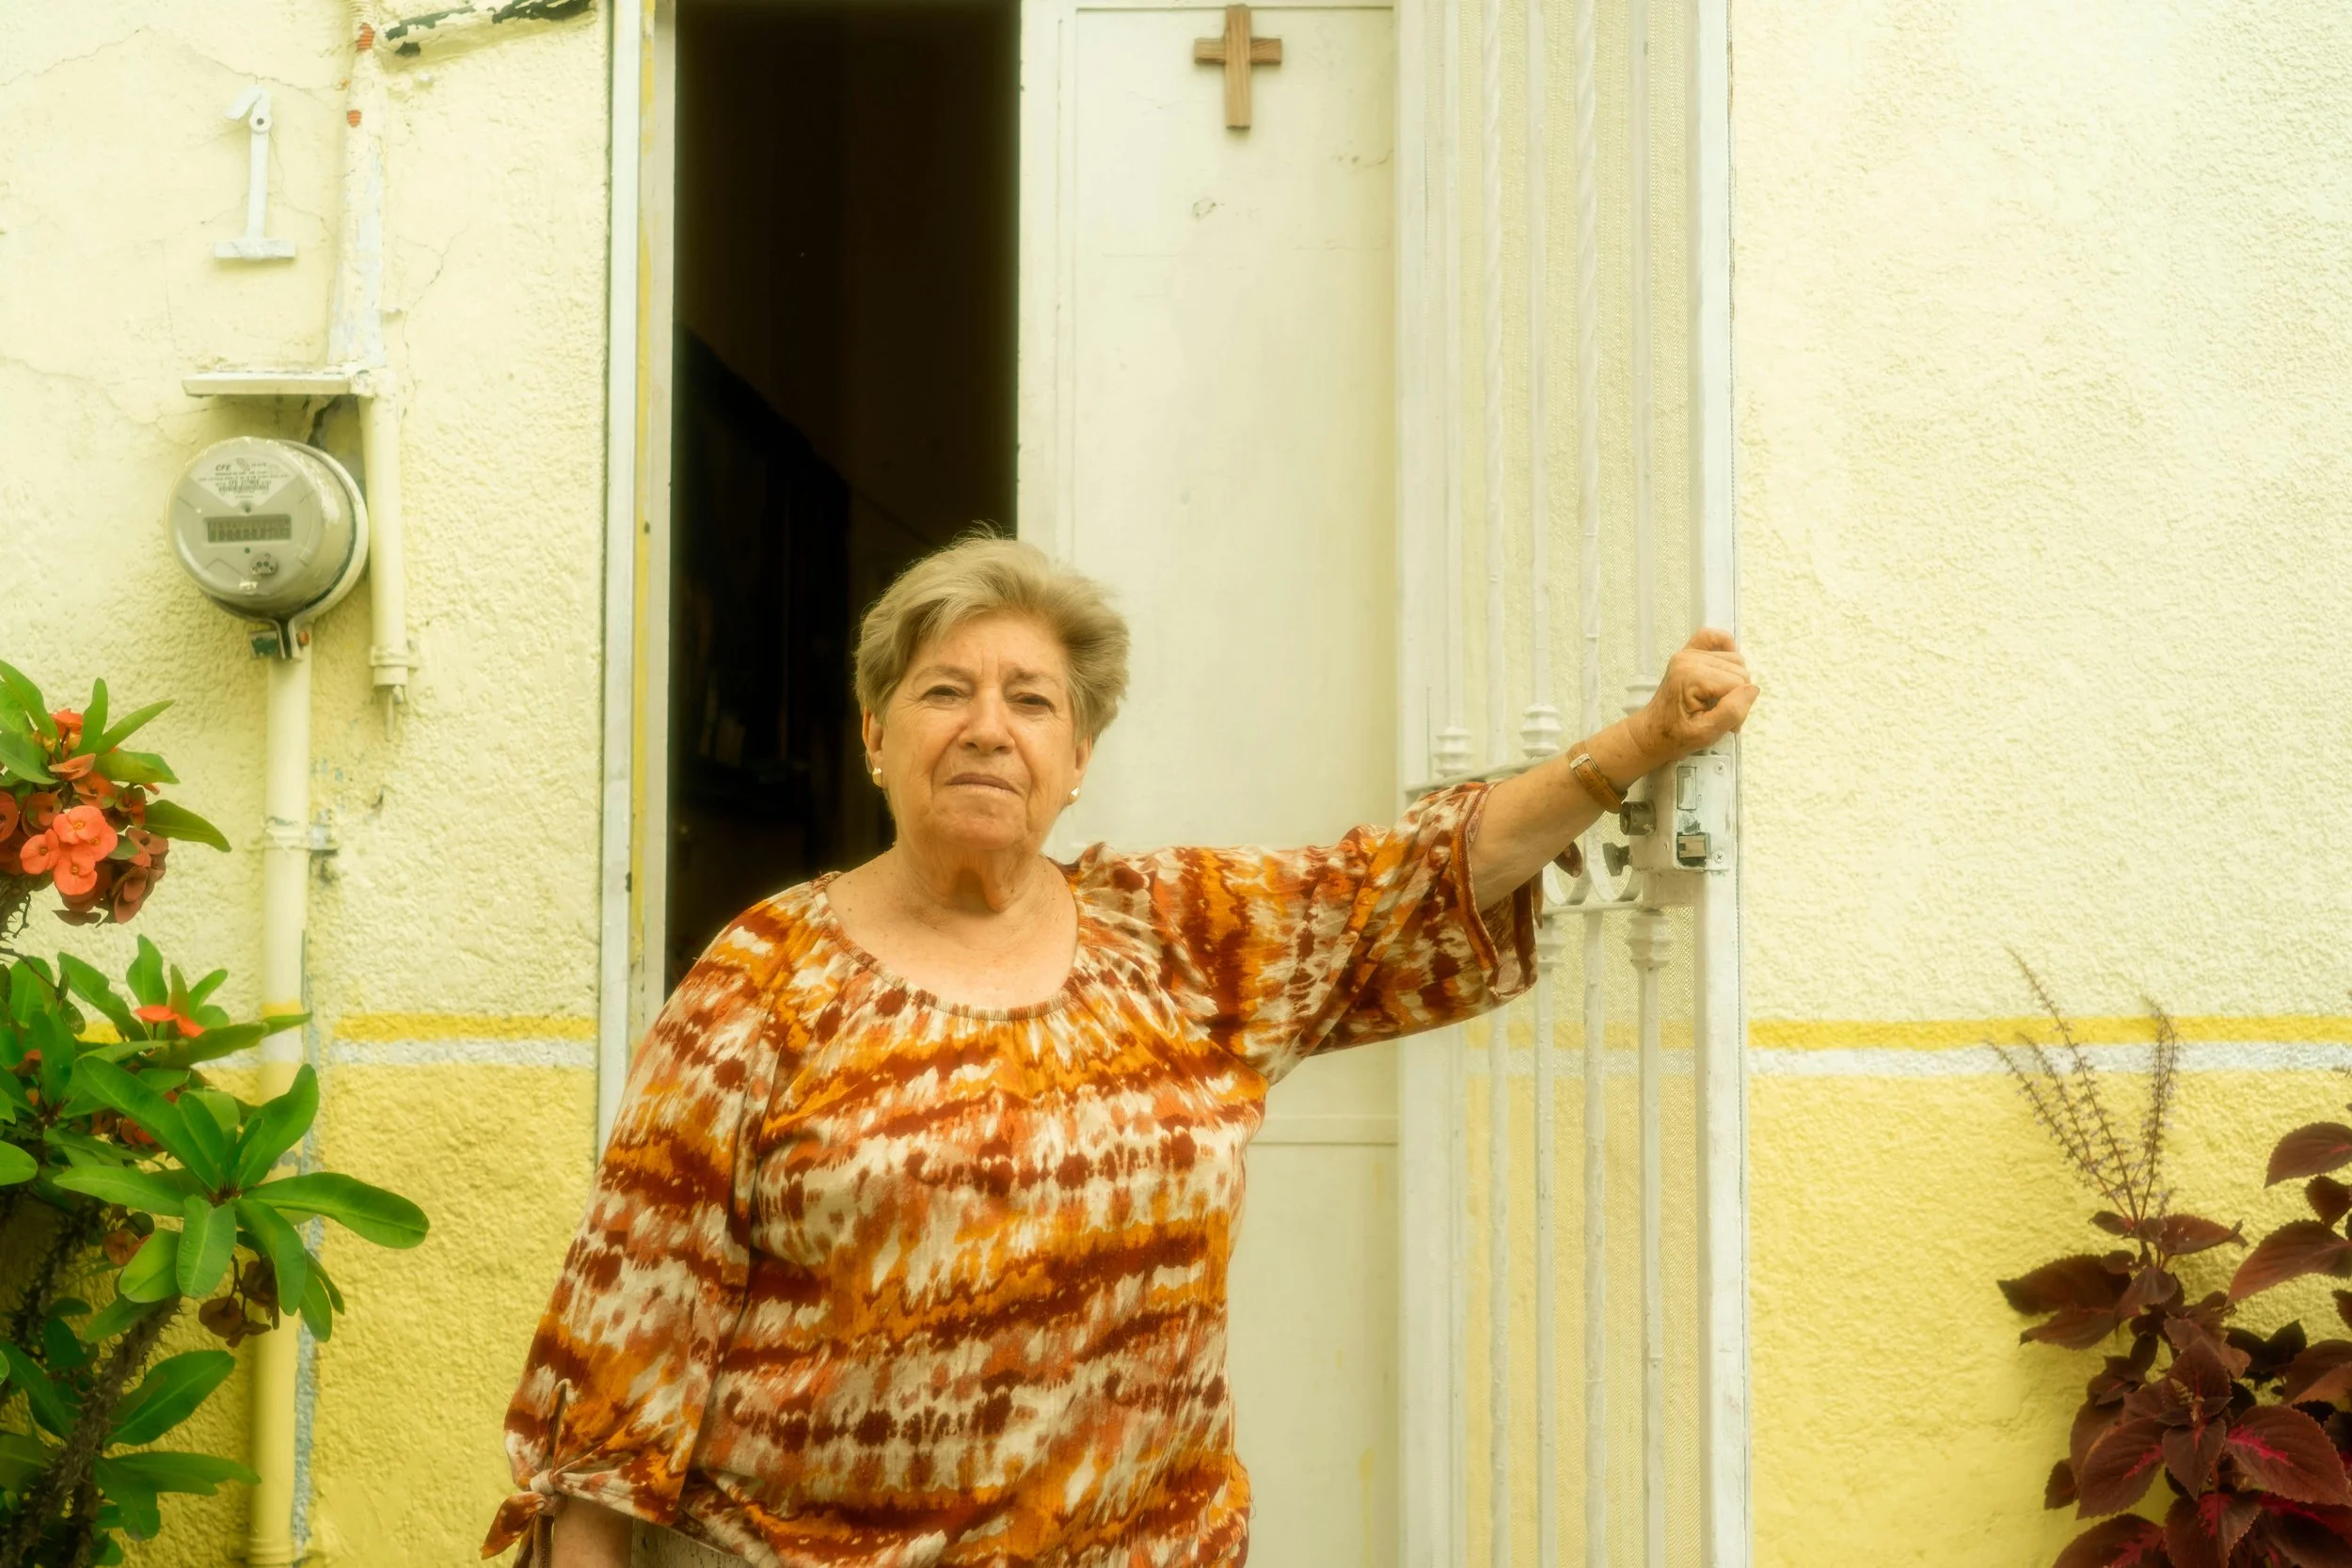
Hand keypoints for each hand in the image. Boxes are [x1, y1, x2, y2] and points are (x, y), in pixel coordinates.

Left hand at [1629, 629, 1757, 767]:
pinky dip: (1726, 648)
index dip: (1738, 708)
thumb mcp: (1707, 734)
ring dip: (1734, 682)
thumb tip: (1753, 689)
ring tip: (1719, 702)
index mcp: (1691, 677)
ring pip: (1735, 660)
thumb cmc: (1676, 737)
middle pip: (1739, 671)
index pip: (1739, 685)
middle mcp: (1689, 659)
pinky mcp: (1688, 653)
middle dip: (1737, 696)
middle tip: (1722, 716)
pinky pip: (1714, 637)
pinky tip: (1725, 669)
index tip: (1727, 726)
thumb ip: (1732, 711)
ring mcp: (1688, 654)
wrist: (1652, 733)